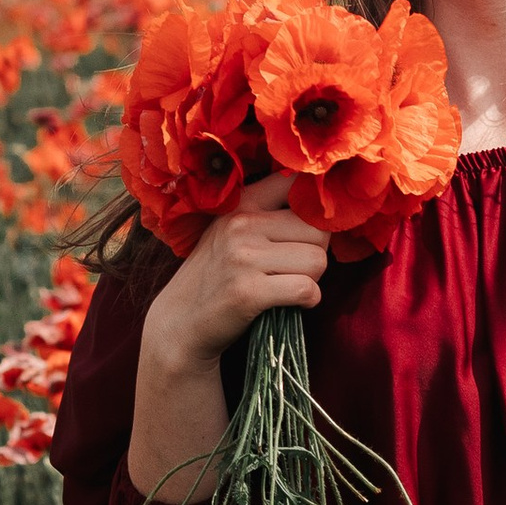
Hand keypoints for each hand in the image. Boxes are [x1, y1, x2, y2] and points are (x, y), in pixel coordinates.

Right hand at [140, 174, 330, 373]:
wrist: (180, 321)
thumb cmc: (216, 276)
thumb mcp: (231, 231)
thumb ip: (268, 214)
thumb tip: (325, 212)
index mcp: (241, 203)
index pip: (296, 183)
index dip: (315, 208)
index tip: (310, 229)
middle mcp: (242, 225)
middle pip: (318, 231)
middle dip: (316, 253)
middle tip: (295, 269)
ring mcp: (244, 258)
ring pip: (317, 261)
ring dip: (312, 279)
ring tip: (288, 285)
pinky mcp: (249, 292)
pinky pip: (306, 290)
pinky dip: (308, 301)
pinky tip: (292, 303)